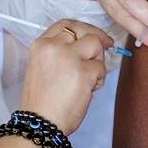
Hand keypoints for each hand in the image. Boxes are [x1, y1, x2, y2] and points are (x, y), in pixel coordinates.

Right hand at [19, 20, 111, 134]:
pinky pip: (101, 68)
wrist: (40, 122)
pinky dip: (99, 79)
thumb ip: (59, 52)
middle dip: (98, 37)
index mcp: (41, 45)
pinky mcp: (84, 73)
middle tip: (107, 44)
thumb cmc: (42, 100)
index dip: (81, 28)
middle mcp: (54, 47)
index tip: (90, 34)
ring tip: (90, 77)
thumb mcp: (42, 67)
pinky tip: (89, 90)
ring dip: (98, 60)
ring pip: (96, 45)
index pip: (65, 24)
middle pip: (84, 30)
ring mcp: (70, 58)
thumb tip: (85, 43)